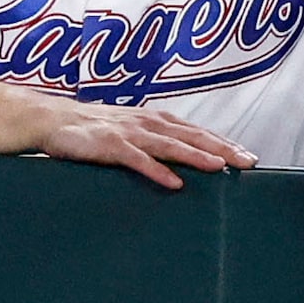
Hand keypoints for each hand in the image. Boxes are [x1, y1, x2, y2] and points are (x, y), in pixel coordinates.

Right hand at [34, 101, 255, 190]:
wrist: (53, 119)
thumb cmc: (96, 128)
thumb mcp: (132, 131)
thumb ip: (156, 141)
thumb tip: (184, 158)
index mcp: (157, 120)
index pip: (200, 132)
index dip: (226, 142)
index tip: (249, 156)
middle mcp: (149, 123)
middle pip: (194, 136)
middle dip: (224, 148)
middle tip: (249, 162)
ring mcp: (130, 134)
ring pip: (171, 145)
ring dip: (197, 156)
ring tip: (220, 167)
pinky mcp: (110, 146)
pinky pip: (138, 160)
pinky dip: (157, 170)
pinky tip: (174, 183)